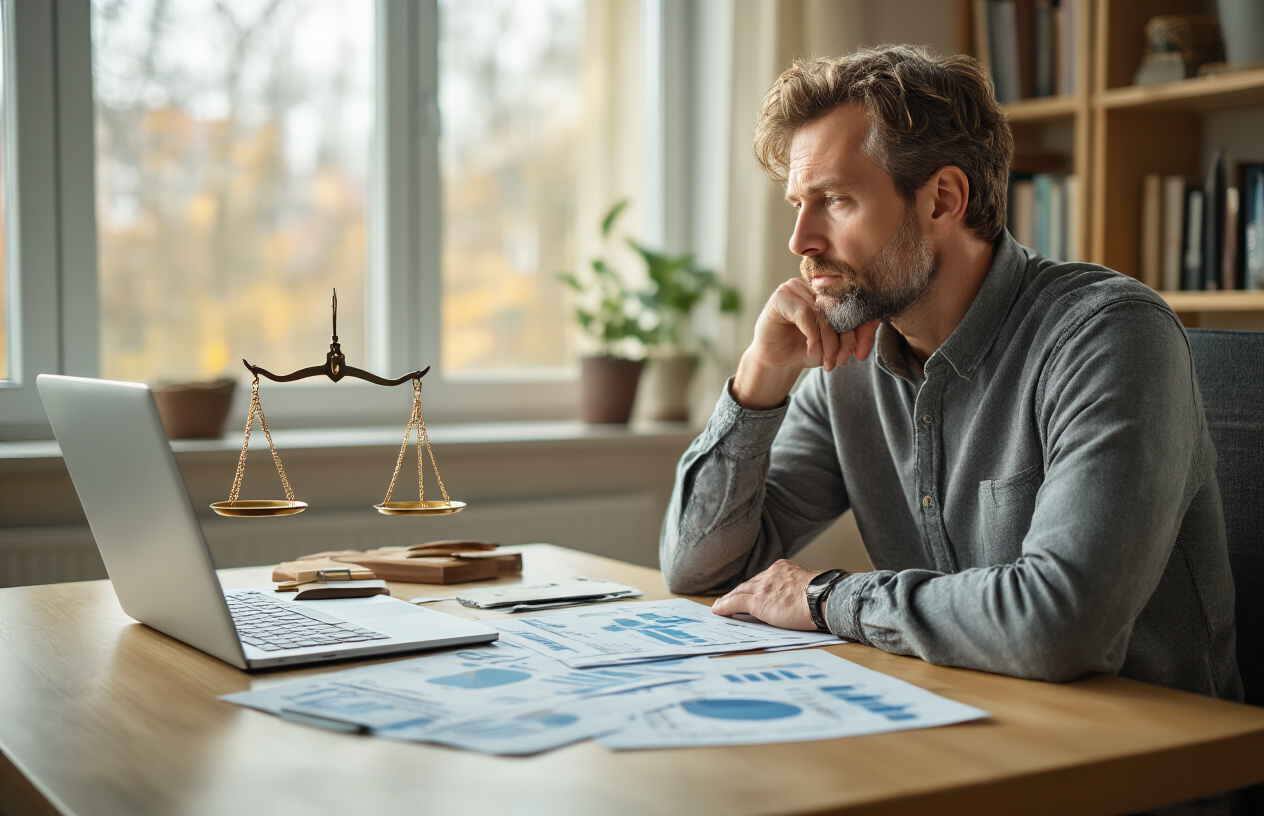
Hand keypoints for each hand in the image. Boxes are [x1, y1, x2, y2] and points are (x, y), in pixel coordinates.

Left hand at [710, 559, 819, 630]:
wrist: (824, 598)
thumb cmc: (826, 596)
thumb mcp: (810, 585)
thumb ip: (798, 587)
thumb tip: (799, 599)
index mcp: (783, 568)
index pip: (764, 578)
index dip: (755, 586)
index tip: (749, 591)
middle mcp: (771, 574)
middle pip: (749, 583)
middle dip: (739, 592)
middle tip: (728, 599)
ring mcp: (763, 587)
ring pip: (740, 592)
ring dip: (728, 599)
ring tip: (719, 606)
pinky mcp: (758, 602)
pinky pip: (735, 603)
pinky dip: (724, 606)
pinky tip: (718, 611)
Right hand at [732, 278, 878, 409]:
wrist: (777, 361)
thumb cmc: (806, 349)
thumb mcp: (834, 344)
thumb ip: (852, 337)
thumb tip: (867, 340)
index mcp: (830, 290)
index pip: (853, 302)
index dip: (861, 328)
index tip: (860, 353)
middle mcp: (813, 284)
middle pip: (839, 308)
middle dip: (845, 339)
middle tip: (841, 361)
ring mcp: (795, 287)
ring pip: (823, 313)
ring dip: (828, 342)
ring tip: (827, 361)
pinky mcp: (780, 297)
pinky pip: (805, 314)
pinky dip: (812, 336)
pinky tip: (811, 350)